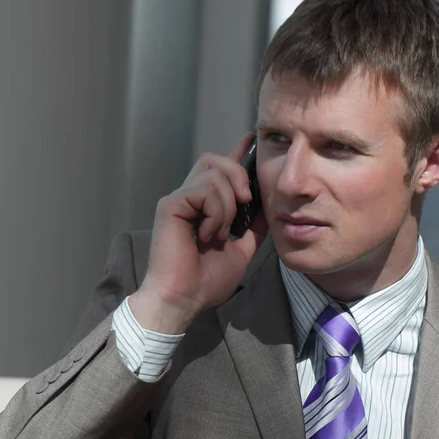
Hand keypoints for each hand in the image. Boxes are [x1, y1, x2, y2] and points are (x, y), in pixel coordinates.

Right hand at [129, 133, 267, 333]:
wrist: (185, 299)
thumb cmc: (207, 280)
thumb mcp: (242, 250)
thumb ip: (252, 227)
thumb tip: (268, 208)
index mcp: (204, 207)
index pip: (219, 170)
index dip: (236, 154)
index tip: (250, 139)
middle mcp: (189, 198)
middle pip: (215, 161)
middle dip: (238, 173)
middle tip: (245, 201)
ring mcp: (178, 199)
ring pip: (214, 174)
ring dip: (227, 205)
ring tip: (219, 234)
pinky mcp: (170, 204)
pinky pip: (204, 190)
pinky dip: (215, 213)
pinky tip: (207, 235)